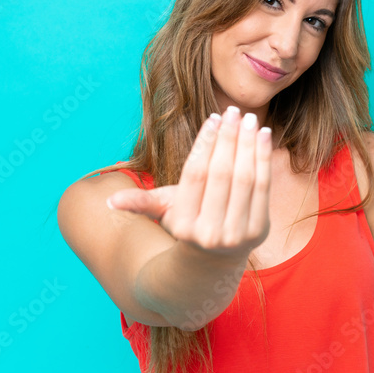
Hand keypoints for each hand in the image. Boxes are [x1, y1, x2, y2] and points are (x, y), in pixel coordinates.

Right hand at [106, 106, 271, 261]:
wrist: (214, 261)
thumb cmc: (186, 223)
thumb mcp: (163, 212)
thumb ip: (140, 203)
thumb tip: (109, 202)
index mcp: (183, 222)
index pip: (195, 174)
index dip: (206, 143)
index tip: (214, 118)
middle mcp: (210, 231)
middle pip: (222, 174)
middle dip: (229, 139)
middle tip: (234, 111)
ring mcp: (237, 233)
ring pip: (245, 178)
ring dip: (249, 144)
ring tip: (250, 119)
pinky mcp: (258, 230)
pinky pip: (263, 187)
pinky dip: (264, 159)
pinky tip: (264, 135)